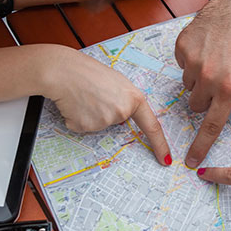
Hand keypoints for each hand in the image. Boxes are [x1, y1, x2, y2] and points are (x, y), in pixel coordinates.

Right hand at [42, 45, 170, 165]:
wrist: (64, 71)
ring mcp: (105, 121)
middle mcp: (122, 112)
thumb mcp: (118, 83)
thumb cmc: (89, 73)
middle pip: (117, 122)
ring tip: (85, 96)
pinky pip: (86, 127)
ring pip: (100, 126)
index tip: (166, 159)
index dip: (159, 144)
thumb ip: (126, 100)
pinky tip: (76, 104)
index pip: (152, 127)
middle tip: (98, 95)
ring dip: (92, 114)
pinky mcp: (86, 127)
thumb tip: (122, 117)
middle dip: (108, 112)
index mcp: (134, 99)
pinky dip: (80, 118)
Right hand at [175, 0, 230, 167]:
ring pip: (189, 85)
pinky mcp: (182, 46)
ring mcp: (192, 61)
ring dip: (200, 79)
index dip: (200, 146)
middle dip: (207, 100)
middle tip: (221, 81)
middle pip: (197, 106)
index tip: (191, 161)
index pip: (211, 126)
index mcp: (229, 87)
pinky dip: (193, 60)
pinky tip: (208, 46)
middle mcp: (208, 77)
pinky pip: (182, 64)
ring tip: (217, 58)